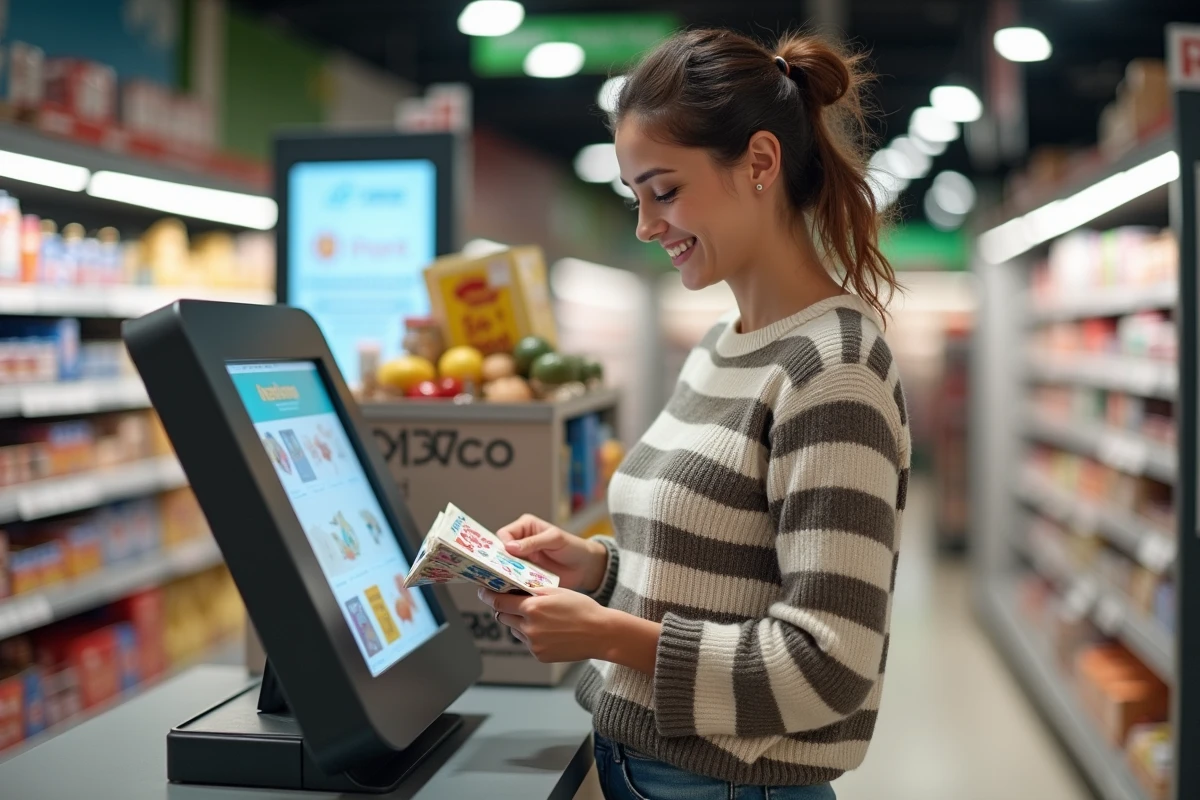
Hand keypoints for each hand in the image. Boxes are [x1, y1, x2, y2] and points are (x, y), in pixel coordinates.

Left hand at [479, 587, 613, 662]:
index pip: (499, 601)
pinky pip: (527, 642)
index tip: (482, 591)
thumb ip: (532, 590)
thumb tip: (512, 588)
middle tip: (514, 603)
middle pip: (503, 616)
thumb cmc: (581, 608)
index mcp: (532, 607)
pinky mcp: (540, 655)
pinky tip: (550, 631)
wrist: (600, 634)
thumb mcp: (556, 591)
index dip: (488, 595)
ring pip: (515, 630)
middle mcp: (529, 627)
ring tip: (542, 618)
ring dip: (520, 623)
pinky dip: (532, 636)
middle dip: (506, 609)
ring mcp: (534, 644)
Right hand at [495, 514, 608, 592]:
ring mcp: (521, 560)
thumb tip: (509, 547)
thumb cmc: (572, 547)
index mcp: (524, 527)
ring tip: (503, 583)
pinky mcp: (525, 575)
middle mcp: (519, 543)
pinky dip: (512, 584)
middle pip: (500, 552)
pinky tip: (512, 589)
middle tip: (499, 571)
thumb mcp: (554, 540)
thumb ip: (533, 542)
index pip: (504, 534)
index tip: (506, 555)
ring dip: (504, 574)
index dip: (502, 545)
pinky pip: (513, 579)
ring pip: (504, 567)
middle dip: (499, 561)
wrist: (584, 567)